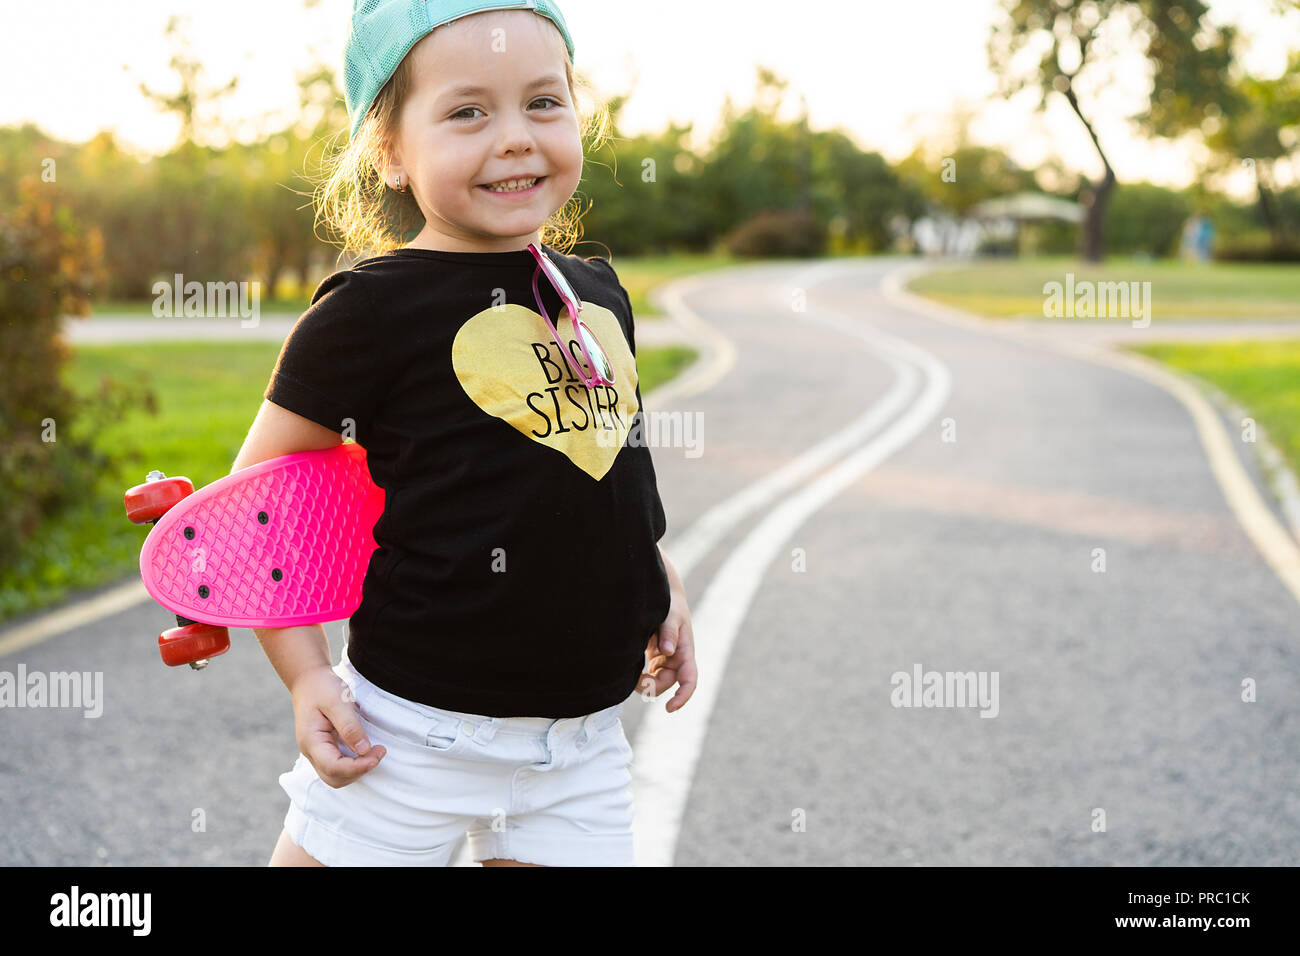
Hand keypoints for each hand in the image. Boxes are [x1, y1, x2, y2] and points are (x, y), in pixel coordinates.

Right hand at [290, 665, 385, 787]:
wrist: (308, 679)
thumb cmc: (322, 687)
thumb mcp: (337, 702)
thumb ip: (350, 727)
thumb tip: (364, 750)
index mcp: (311, 741)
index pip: (334, 767)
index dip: (357, 767)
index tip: (378, 754)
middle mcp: (311, 751)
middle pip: (334, 778)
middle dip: (358, 771)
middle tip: (379, 752)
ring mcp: (316, 751)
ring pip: (336, 776)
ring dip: (357, 770)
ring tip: (375, 751)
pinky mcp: (324, 748)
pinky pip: (338, 765)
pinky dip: (353, 764)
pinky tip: (366, 750)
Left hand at [639, 584, 696, 712]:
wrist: (663, 595)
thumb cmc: (670, 604)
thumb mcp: (670, 615)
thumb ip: (669, 632)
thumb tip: (668, 651)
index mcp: (685, 651)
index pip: (689, 680)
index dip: (682, 697)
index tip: (670, 708)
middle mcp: (677, 658)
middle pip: (667, 683)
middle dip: (651, 686)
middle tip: (634, 681)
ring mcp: (666, 658)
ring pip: (656, 681)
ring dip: (644, 682)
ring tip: (631, 672)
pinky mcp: (655, 656)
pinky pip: (649, 674)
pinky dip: (640, 675)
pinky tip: (631, 668)